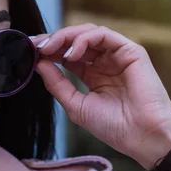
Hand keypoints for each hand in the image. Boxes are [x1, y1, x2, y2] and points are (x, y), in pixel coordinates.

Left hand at [32, 24, 170, 169]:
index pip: (67, 55)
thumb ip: (58, 85)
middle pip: (75, 41)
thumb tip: (39, 63)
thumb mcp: (76, 106)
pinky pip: (104, 35)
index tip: (28, 52)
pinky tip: (70, 54)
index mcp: (94, 75)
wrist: (142, 136)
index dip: (48, 51)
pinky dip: (84, 40)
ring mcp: (118, 55)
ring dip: (65, 37)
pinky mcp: (131, 51)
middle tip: (35, 46)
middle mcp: (105, 62)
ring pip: (88, 33)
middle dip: (52, 40)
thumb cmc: (114, 127)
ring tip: (49, 48)